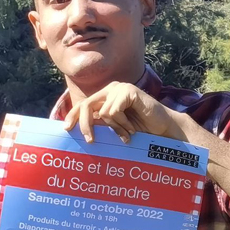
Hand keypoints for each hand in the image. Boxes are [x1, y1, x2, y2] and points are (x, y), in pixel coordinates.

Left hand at [64, 81, 189, 143]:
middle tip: (90, 141)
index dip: (73, 116)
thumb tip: (76, 131)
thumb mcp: (115, 127)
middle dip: (85, 125)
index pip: (83, 104)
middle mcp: (111, 89)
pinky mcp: (128, 91)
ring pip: (103, 113)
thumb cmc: (140, 129)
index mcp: (105, 96)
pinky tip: (132, 128)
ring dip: (115, 128)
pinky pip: (113, 111)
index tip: (66, 129)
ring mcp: (120, 88)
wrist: (163, 128)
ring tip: (128, 133)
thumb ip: (99, 124)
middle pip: (86, 105)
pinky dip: (121, 123)